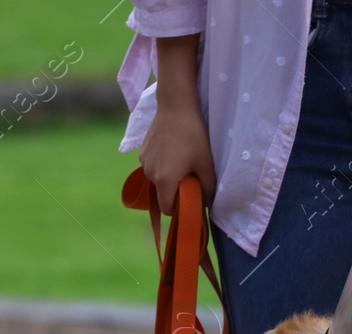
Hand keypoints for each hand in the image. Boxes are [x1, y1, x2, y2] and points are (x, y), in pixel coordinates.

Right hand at [138, 34, 213, 214]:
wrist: (176, 105)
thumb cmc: (193, 135)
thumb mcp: (206, 163)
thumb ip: (208, 188)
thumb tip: (207, 204)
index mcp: (164, 180)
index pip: (167, 209)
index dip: (179, 208)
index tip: (191, 198)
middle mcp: (149, 173)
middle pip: (162, 194)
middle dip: (175, 191)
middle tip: (191, 177)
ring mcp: (143, 162)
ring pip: (157, 180)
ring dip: (169, 177)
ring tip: (183, 161)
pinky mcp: (142, 151)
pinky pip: (153, 167)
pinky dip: (162, 165)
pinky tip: (174, 151)